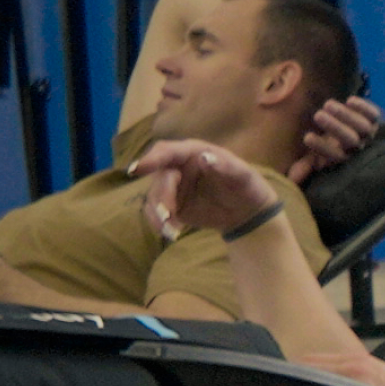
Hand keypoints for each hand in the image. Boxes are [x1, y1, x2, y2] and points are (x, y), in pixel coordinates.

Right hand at [132, 137, 287, 242]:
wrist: (247, 211)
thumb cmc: (248, 186)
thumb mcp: (244, 176)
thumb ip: (226, 166)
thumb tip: (204, 158)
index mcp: (193, 152)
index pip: (167, 151)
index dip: (151, 159)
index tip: (136, 170)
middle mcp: (178, 167)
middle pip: (159, 177)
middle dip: (162, 196)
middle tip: (169, 215)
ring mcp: (173, 186)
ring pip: (154, 196)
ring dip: (158, 213)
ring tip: (171, 230)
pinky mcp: (172, 205)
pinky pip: (157, 212)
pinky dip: (159, 223)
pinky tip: (170, 234)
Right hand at [288, 94, 383, 181]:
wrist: (348, 130)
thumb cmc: (328, 146)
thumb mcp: (315, 157)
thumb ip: (304, 167)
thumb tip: (290, 180)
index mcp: (343, 158)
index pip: (335, 156)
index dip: (322, 148)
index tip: (307, 137)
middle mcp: (358, 147)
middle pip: (351, 140)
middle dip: (335, 128)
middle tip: (318, 115)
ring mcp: (368, 132)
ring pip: (363, 126)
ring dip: (346, 115)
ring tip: (327, 105)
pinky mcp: (374, 119)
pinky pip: (374, 114)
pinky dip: (364, 107)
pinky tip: (349, 100)